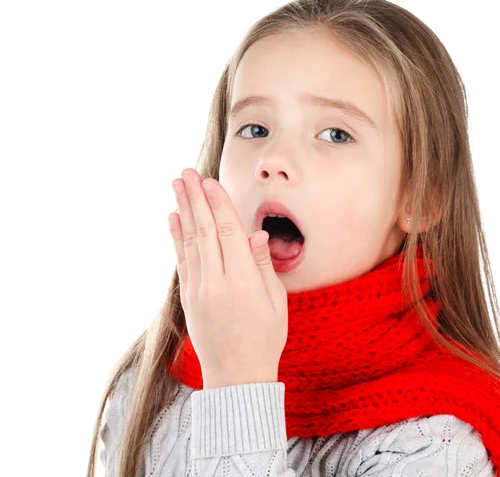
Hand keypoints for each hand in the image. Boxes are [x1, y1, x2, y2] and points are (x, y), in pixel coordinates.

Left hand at [168, 168, 287, 389]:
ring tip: (177, 186)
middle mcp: (216, 282)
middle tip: (187, 173)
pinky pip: (181, 260)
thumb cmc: (265, 339)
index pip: (229, 232)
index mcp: (243, 281)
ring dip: (183, 210)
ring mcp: (198, 290)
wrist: (236, 376)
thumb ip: (263, 266)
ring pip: (190, 241)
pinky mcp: (188, 298)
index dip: (219, 204)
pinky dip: (176, 237)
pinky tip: (173, 218)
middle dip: (195, 198)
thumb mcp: (276, 303)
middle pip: (205, 230)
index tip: (210, 182)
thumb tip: (255, 234)